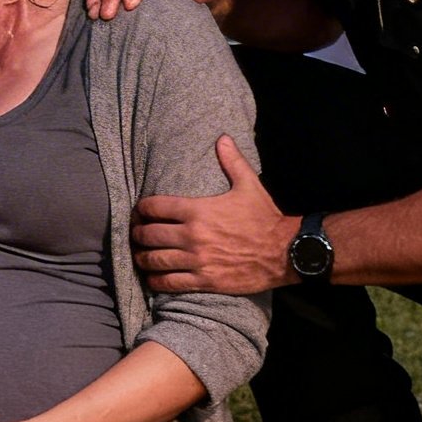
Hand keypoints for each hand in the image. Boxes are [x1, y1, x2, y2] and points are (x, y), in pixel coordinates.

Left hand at [133, 135, 291, 294]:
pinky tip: (152, 278)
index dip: (141, 209)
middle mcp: (192, 235)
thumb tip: (222, 138)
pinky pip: (170, 283)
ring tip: (140, 256)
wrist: (285, 252)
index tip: (139, 211)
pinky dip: (156, 281)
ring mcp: (197, 260)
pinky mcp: (204, 281)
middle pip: (149, 234)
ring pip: (155, 260)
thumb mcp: (249, 185)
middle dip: (137, 234)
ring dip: (142, 258)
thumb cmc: (265, 218)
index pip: (154, 207)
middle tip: (136, 234)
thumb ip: (232, 161)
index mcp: (197, 210)